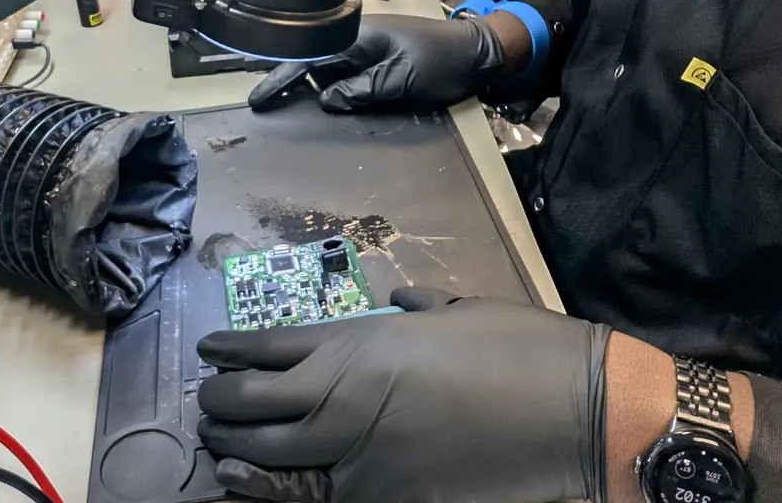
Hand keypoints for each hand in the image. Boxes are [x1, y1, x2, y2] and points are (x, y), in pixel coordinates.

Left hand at [197, 288, 610, 502]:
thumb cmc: (518, 349)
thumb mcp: (459, 309)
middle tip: (208, 402)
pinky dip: (280, 494)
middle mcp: (343, 400)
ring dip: (237, 453)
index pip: (270, 347)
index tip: (209, 353)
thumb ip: (416, 308)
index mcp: (359, 345)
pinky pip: (318, 499)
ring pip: (271, 461)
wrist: (573, 414)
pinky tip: (257, 488)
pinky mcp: (385, 501)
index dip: (231, 352)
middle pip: (253, 406)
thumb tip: (399, 300)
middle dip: (221, 404)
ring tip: (219, 448)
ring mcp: (359, 459)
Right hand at [247, 14, 505, 112]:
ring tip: (280, 108)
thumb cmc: (443, 62)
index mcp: (359, 37)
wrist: (480, 55)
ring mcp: (369, 52)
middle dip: (286, 82)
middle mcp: (359, 41)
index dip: (282, 78)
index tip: (260, 99)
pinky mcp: (380, 64)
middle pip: (312, 63)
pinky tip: (319, 105)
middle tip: (263, 106)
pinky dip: (330, 91)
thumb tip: (326, 102)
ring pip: (328, 71)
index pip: (310, 58)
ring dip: (307, 88)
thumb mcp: (402, 80)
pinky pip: (346, 77)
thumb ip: (362, 89)